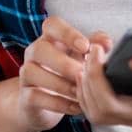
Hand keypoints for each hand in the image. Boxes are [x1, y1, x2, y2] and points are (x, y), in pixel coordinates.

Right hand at [15, 17, 91, 131]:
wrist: (45, 104)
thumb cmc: (67, 74)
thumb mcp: (82, 58)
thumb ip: (95, 46)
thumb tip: (106, 42)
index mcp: (49, 38)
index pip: (51, 24)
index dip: (68, 33)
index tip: (85, 47)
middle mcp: (34, 53)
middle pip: (39, 48)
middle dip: (63, 63)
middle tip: (82, 75)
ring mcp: (26, 74)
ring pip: (33, 72)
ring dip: (60, 84)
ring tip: (79, 93)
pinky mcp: (24, 96)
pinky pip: (35, 96)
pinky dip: (58, 103)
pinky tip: (75, 107)